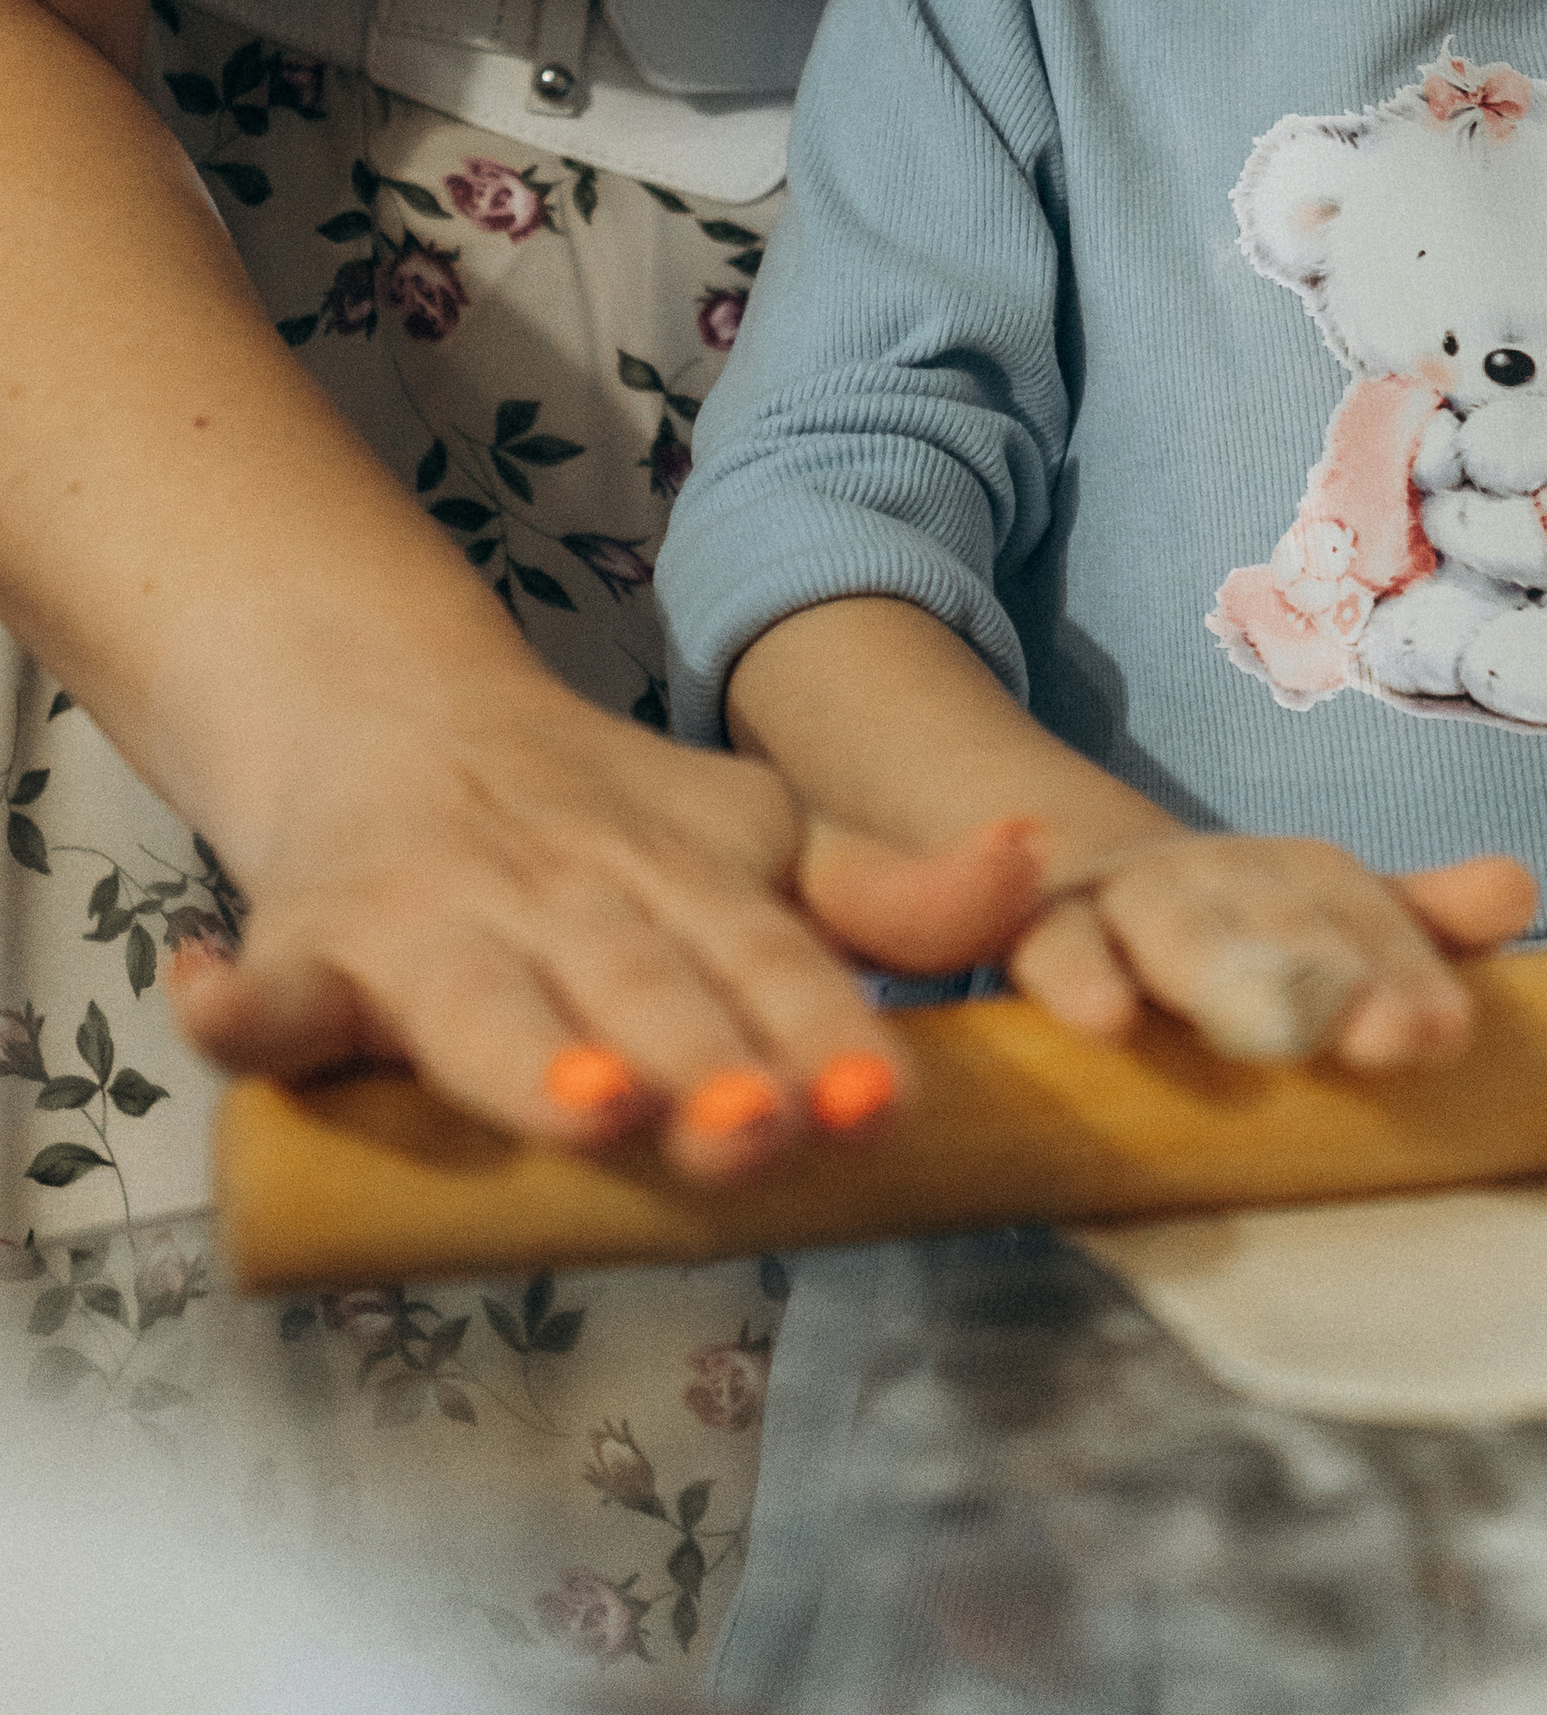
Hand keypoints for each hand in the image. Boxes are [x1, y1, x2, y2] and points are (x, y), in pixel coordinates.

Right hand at [162, 672, 1043, 1177]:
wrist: (407, 715)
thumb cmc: (612, 823)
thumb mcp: (764, 838)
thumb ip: (889, 891)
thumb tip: (1037, 867)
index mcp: (687, 883)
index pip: (768, 965)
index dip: (818, 1030)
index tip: (869, 1097)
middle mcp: (570, 901)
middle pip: (641, 990)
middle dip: (699, 1059)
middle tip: (750, 1126)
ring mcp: (437, 927)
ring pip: (479, 1005)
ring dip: (526, 1052)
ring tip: (582, 1099)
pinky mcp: (315, 950)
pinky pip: (268, 990)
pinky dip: (239, 1002)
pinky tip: (215, 1004)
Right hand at [1008, 831, 1538, 1070]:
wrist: (1064, 874)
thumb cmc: (1226, 930)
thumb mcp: (1322, 924)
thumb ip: (1418, 922)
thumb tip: (1522, 887)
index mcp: (1293, 878)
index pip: (1360, 912)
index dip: (1406, 966)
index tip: (1447, 1032)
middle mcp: (1217, 875)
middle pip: (1278, 919)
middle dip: (1334, 976)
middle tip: (1389, 1037)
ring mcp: (1125, 899)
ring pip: (1172, 927)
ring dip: (1219, 969)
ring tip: (1266, 1027)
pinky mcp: (1038, 929)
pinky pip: (1054, 949)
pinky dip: (1077, 976)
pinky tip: (1105, 1021)